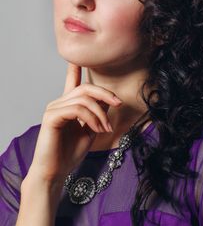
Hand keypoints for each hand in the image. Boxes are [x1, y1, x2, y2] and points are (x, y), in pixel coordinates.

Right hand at [26, 63, 121, 183]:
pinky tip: (96, 129)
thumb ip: (97, 114)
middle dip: (105, 93)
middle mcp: (59, 103)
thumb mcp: (90, 130)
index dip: (75, 69)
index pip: (72, 82)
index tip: (78, 58)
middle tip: (119, 103)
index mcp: (67, 105)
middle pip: (85, 88)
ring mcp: (53, 108)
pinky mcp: (51, 117)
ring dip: (100, 113)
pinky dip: (91, 118)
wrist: (55, 174)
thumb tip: (109, 100)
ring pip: (83, 98)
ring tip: (105, 128)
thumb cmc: (70, 153)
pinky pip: (76, 109)